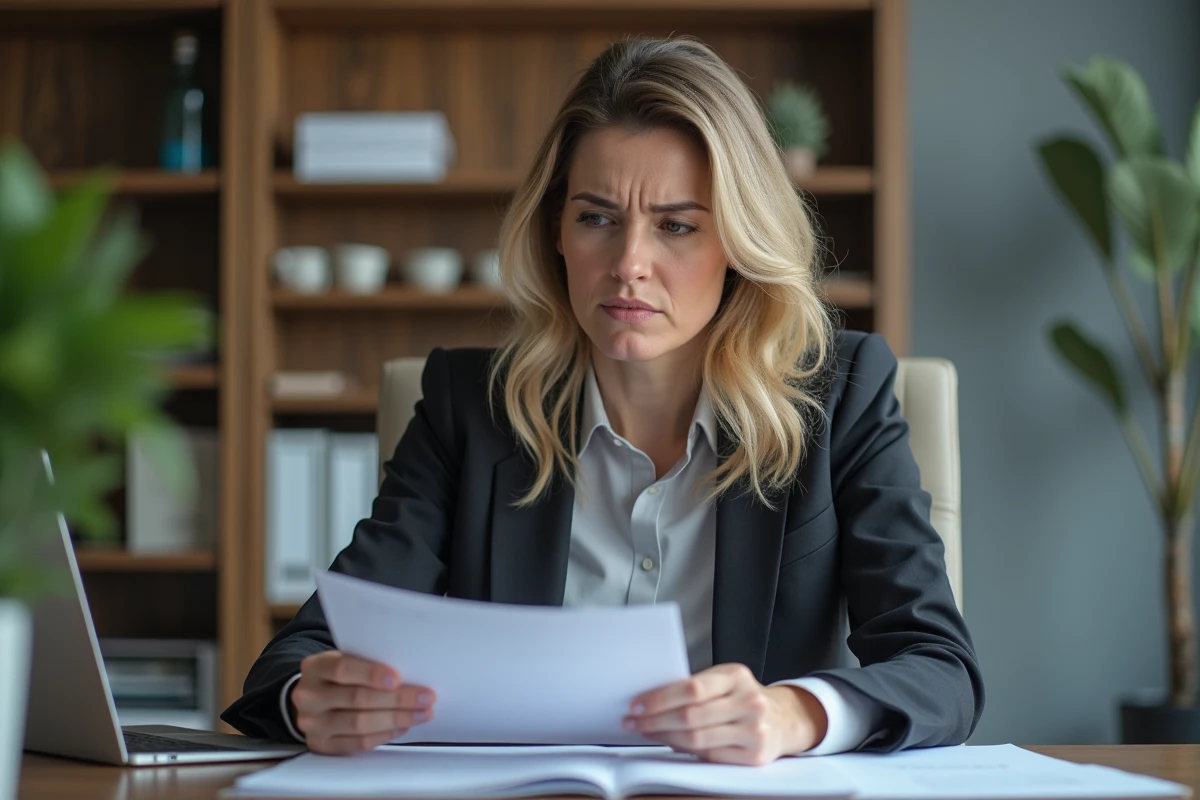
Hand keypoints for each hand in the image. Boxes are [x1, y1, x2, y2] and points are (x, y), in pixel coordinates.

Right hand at [289, 650, 435, 754]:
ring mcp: (313, 724)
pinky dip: (384, 735)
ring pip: (359, 724)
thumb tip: (410, 672)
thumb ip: (367, 663)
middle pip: (357, 699)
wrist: (312, 697)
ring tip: (421, 713)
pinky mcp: (321, 745)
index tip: (398, 678)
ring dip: (396, 719)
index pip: (342, 669)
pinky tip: (402, 727)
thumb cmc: (339, 676)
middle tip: (425, 697)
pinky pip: (357, 744)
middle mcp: (309, 696)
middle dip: (397, 699)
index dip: (371, 674)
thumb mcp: (345, 660)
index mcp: (315, 668)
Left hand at [622, 663, 827, 765]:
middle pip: (691, 716)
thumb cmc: (742, 697)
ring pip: (697, 738)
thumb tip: (651, 699)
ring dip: (664, 736)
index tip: (637, 703)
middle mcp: (750, 702)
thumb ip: (696, 686)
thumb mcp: (725, 681)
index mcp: (737, 676)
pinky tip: (670, 743)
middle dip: (655, 720)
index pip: (692, 688)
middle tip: (633, 721)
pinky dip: (685, 749)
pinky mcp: (755, 755)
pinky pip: (709, 755)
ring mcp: (755, 730)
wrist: (783, 719)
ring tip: (646, 731)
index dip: (660, 698)